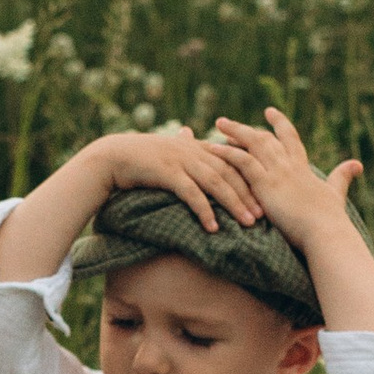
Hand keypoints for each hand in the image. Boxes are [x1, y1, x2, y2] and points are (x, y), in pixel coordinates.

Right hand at [98, 123, 262, 230]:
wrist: (111, 157)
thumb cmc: (139, 161)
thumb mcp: (168, 155)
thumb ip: (186, 155)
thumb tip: (198, 159)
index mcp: (196, 146)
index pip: (231, 161)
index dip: (249, 179)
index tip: (263, 197)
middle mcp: (192, 150)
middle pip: (229, 172)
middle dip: (248, 193)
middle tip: (262, 214)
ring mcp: (181, 160)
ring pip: (216, 183)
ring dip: (234, 204)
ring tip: (247, 222)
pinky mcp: (167, 172)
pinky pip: (191, 193)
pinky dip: (204, 211)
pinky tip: (213, 227)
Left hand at [210, 106, 360, 243]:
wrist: (326, 233)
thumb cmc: (331, 220)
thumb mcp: (336, 193)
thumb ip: (342, 177)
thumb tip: (357, 165)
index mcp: (303, 168)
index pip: (290, 139)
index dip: (279, 124)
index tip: (269, 112)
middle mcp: (289, 165)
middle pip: (265, 138)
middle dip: (246, 128)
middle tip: (226, 121)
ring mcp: (277, 173)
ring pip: (253, 143)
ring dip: (234, 132)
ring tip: (218, 124)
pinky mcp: (266, 185)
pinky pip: (242, 161)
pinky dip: (227, 152)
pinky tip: (212, 148)